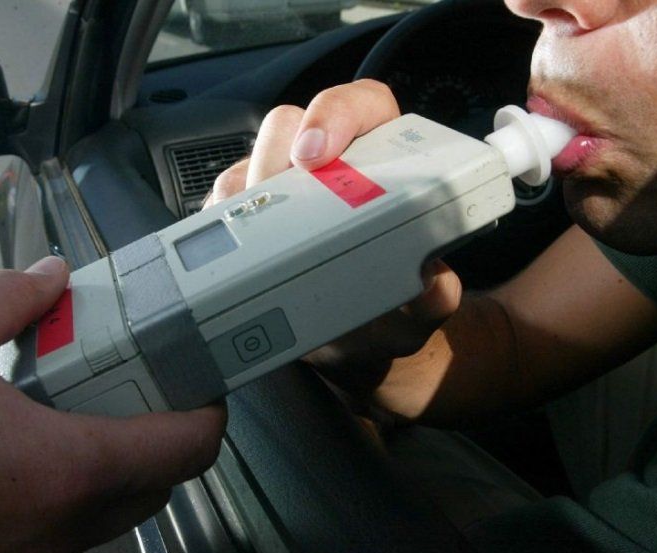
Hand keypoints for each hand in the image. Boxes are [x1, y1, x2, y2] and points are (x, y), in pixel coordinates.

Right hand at [0, 257, 225, 552]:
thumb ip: (10, 298)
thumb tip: (50, 279)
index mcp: (63, 469)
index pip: (187, 449)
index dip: (209, 412)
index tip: (203, 386)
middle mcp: (53, 531)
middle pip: (155, 486)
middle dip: (160, 437)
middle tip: (138, 389)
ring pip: (107, 516)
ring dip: (111, 468)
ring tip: (74, 413)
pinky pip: (54, 537)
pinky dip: (60, 496)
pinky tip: (15, 456)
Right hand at [206, 80, 461, 410]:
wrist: (355, 341)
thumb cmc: (391, 309)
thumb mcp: (417, 308)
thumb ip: (433, 297)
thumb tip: (434, 284)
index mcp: (384, 163)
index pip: (363, 107)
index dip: (335, 115)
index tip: (315, 155)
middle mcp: (330, 164)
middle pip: (290, 125)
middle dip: (275, 159)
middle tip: (276, 202)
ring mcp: (284, 186)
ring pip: (249, 161)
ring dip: (246, 196)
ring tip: (256, 240)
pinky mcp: (248, 213)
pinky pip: (222, 201)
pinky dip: (222, 222)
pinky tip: (234, 251)